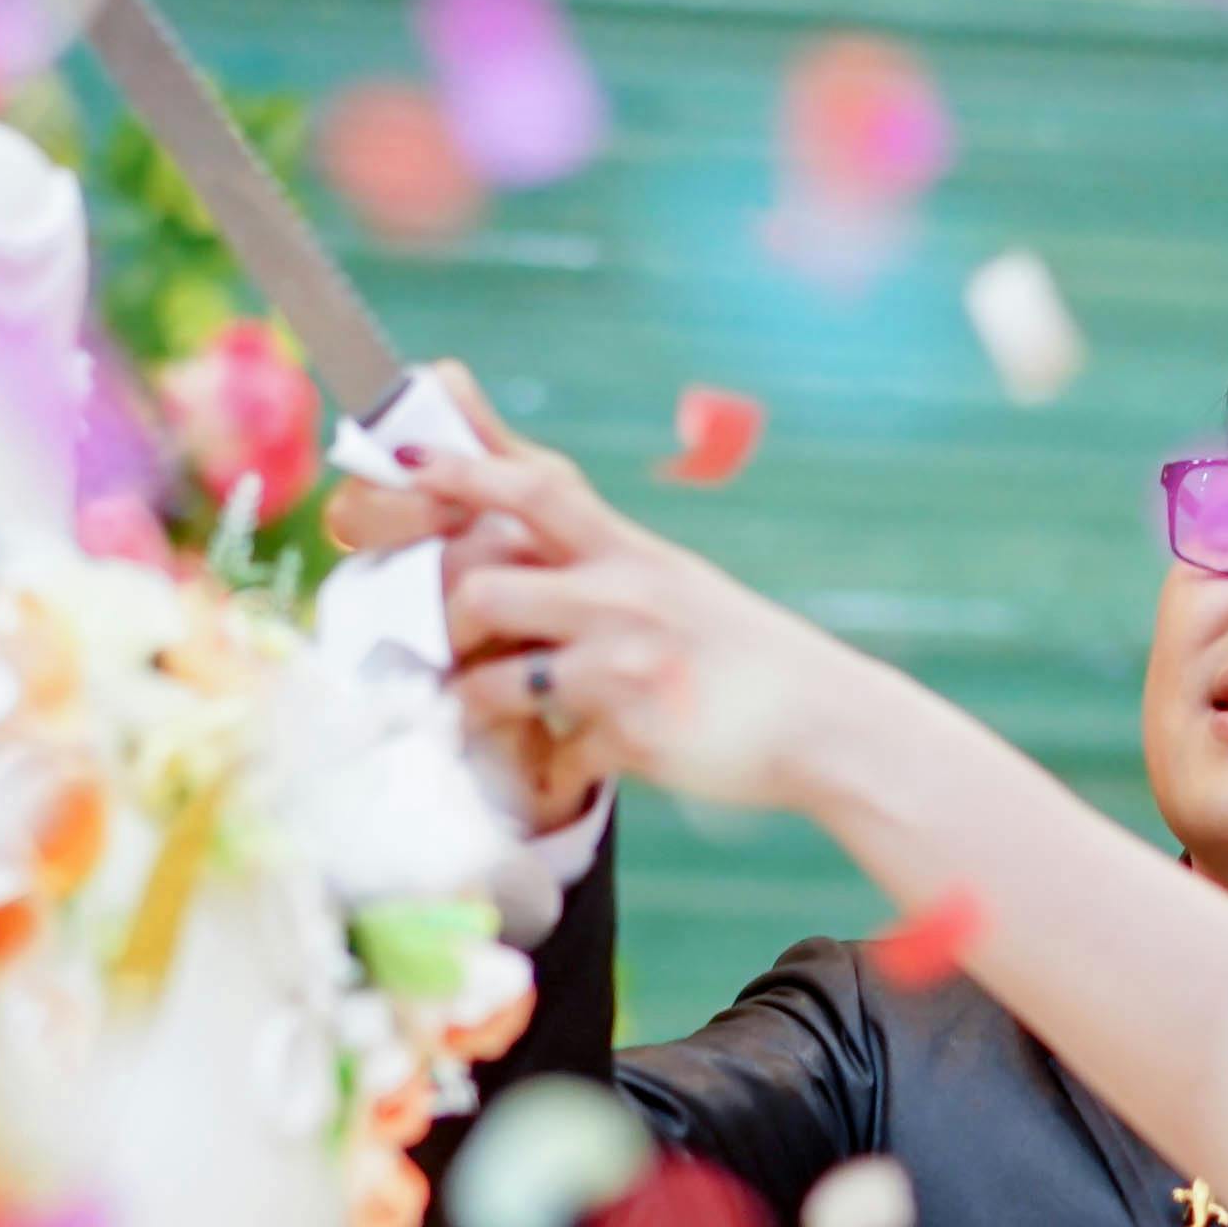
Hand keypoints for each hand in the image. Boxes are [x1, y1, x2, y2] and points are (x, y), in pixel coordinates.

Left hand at [413, 431, 858, 813]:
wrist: (823, 720)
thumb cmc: (728, 648)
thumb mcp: (662, 573)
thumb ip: (582, 535)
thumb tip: (507, 470)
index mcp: (627, 550)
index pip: (534, 488)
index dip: (462, 468)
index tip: (404, 455)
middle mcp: (626, 595)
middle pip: (484, 586)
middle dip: (437, 621)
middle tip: (422, 645)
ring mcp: (629, 665)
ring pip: (498, 676)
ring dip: (470, 698)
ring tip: (474, 710)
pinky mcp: (637, 734)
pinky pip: (551, 753)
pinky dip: (543, 770)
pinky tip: (553, 771)